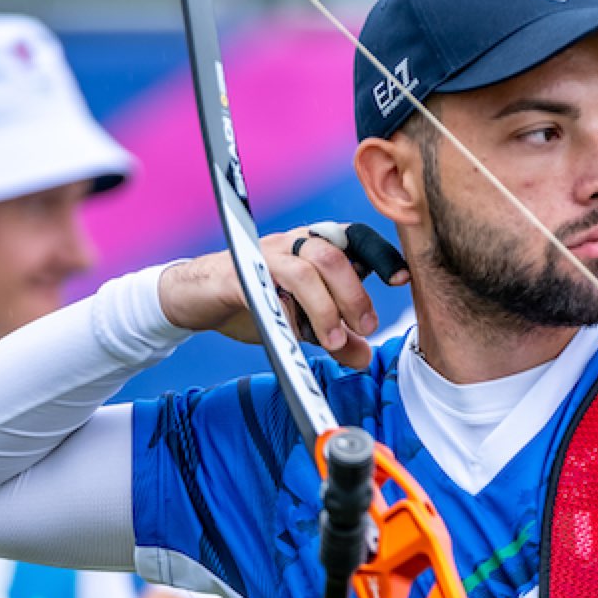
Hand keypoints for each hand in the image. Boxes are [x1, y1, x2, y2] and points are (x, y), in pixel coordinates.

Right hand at [157, 226, 400, 369]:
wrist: (196, 300)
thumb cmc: (254, 301)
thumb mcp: (302, 323)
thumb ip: (335, 336)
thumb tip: (364, 358)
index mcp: (314, 247)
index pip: (355, 238)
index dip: (381, 255)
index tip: (402, 280)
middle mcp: (292, 243)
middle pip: (333, 256)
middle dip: (354, 294)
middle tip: (365, 328)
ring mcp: (263, 255)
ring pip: (304, 269)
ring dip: (325, 307)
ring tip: (333, 340)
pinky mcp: (237, 274)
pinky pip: (266, 288)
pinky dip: (286, 314)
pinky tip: (293, 337)